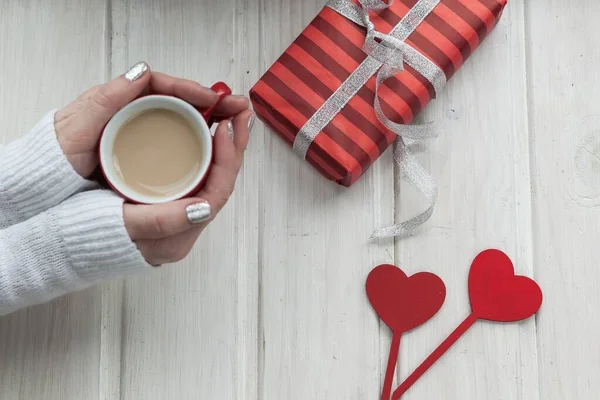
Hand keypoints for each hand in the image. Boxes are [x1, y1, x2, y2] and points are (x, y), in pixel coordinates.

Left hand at [55, 61, 249, 176]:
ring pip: (187, 127)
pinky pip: (181, 148)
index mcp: (123, 102)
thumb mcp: (78, 124)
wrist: (44, 187)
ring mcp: (144, 139)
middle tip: (238, 109)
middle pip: (184, 106)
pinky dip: (203, 146)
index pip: (167, 88)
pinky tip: (215, 151)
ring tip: (235, 126)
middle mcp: (137, 117)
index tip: (215, 98)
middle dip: (215, 107)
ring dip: (214, 126)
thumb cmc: (55, 155)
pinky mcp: (148, 160)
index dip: (195, 92)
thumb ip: (107, 98)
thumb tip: (142, 72)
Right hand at [57, 62, 253, 264]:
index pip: (218, 192)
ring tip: (230, 117)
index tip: (224, 126)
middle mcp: (183, 229)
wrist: (62, 243)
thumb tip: (204, 208)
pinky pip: (197, 177)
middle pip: (220, 182)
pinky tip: (206, 135)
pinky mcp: (168, 207)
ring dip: (223, 147)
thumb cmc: (86, 232)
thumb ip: (161, 220)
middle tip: (240, 112)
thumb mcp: (122, 224)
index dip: (226, 158)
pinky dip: (206, 153)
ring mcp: (178, 219)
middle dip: (234, 145)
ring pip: (211, 178)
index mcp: (178, 236)